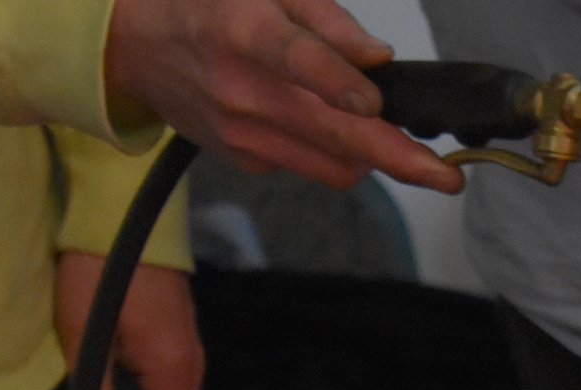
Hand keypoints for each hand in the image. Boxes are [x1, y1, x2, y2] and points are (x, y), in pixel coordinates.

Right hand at [104, 0, 464, 192]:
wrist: (134, 44)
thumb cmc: (207, 5)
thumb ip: (327, 21)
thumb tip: (377, 59)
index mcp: (246, 31)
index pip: (300, 62)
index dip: (340, 87)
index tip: (377, 106)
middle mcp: (242, 89)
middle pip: (334, 135)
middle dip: (398, 161)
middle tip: (447, 180)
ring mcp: (242, 133)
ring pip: (332, 164)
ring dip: (369, 155)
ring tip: (382, 132)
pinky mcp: (244, 159)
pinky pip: (308, 165)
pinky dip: (328, 150)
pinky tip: (315, 121)